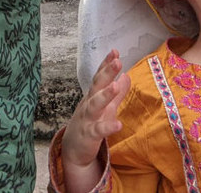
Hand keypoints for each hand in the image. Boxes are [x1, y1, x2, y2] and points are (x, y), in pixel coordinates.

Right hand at [62, 50, 131, 169]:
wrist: (73, 149)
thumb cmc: (90, 123)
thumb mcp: (105, 107)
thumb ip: (117, 93)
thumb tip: (126, 75)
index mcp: (93, 96)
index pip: (100, 77)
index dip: (106, 65)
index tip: (115, 51)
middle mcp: (88, 104)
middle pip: (96, 86)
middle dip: (106, 73)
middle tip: (117, 61)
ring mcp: (87, 119)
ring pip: (94, 105)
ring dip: (104, 95)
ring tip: (114, 86)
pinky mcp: (89, 135)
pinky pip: (98, 130)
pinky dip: (107, 127)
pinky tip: (118, 124)